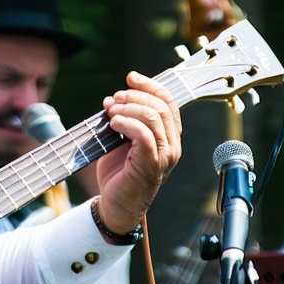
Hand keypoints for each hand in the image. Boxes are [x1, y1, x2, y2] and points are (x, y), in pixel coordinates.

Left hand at [94, 72, 182, 234]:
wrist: (116, 206)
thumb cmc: (119, 174)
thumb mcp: (124, 141)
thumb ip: (127, 120)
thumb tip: (116, 98)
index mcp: (169, 137)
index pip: (168, 102)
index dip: (150, 85)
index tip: (131, 77)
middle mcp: (172, 145)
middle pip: (161, 106)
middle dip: (134, 96)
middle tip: (114, 99)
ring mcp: (165, 156)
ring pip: (153, 117)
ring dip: (128, 109)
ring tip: (110, 112)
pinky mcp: (151, 164)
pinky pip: (143, 134)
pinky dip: (126, 124)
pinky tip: (112, 125)